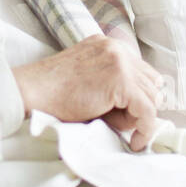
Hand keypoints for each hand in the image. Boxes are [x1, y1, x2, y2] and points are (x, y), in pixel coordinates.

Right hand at [12, 37, 166, 150]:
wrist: (33, 91)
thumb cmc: (53, 92)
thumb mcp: (87, 78)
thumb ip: (112, 84)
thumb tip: (139, 109)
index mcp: (108, 45)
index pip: (143, 72)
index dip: (139, 96)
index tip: (129, 114)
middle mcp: (117, 48)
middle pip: (151, 83)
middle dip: (141, 105)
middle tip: (119, 122)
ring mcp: (120, 62)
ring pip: (152, 97)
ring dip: (139, 117)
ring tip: (117, 127)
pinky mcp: (121, 81)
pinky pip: (147, 110)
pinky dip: (145, 129)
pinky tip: (134, 141)